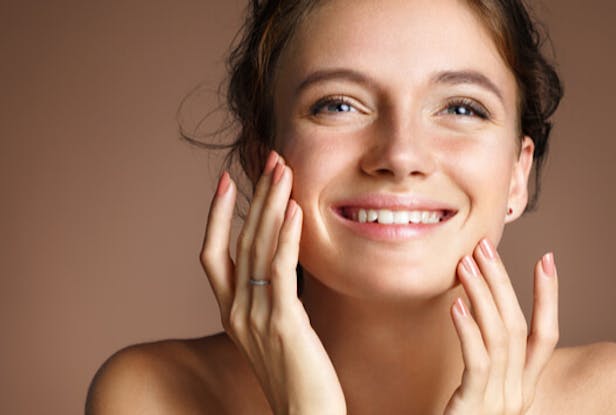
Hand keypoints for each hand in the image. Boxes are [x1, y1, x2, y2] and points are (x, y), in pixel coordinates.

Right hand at [199, 151, 345, 414]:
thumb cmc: (298, 375)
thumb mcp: (275, 332)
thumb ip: (271, 299)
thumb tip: (281, 265)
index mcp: (230, 313)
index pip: (213, 254)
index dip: (218, 216)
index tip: (228, 181)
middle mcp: (236, 312)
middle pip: (239, 240)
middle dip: (255, 196)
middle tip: (271, 160)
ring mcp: (255, 317)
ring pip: (257, 248)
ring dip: (271, 205)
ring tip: (283, 170)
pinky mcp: (282, 324)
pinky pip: (280, 272)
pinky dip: (287, 238)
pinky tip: (295, 211)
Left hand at [445, 239, 558, 414]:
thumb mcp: (479, 393)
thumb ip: (487, 362)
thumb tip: (478, 314)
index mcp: (524, 389)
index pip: (546, 336)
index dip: (549, 297)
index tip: (547, 259)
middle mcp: (518, 395)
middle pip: (518, 327)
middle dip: (503, 282)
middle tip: (485, 247)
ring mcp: (500, 404)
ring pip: (500, 338)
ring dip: (482, 295)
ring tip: (465, 264)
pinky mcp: (475, 409)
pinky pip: (478, 362)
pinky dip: (468, 329)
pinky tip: (457, 304)